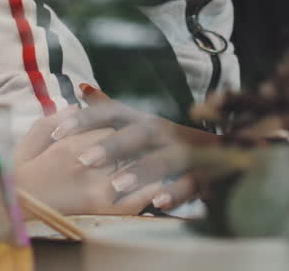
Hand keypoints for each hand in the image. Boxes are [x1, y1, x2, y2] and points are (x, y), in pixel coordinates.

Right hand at [14, 109, 163, 215]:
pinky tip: (158, 188)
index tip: (115, 135)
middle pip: (126, 145)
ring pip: (135, 167)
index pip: (109, 127)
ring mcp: (98, 185)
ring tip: (159, 164)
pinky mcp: (103, 209)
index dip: (115, 130)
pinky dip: (149, 193)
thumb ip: (52, 121)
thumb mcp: (29, 142)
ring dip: (148, 165)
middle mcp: (88, 162)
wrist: (14, 209)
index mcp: (71, 144)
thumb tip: (74, 106)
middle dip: (134, 146)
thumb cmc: (19, 176)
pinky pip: (134, 200)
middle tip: (139, 149)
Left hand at [43, 85, 215, 210]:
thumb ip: (114, 107)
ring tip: (116, 186)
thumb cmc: (174, 141)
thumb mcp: (144, 122)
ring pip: (164, 158)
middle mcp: (165, 131)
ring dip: (140, 170)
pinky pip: (192, 181)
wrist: (232, 152)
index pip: (114, 113)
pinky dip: (176, 192)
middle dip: (110, 145)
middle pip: (138, 133)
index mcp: (147, 121)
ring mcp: (188, 151)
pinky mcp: (207, 172)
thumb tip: (83, 87)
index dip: (85, 120)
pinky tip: (158, 202)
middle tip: (83, 160)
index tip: (56, 133)